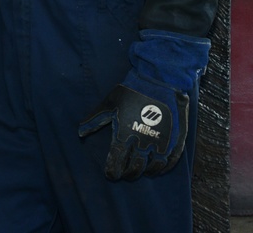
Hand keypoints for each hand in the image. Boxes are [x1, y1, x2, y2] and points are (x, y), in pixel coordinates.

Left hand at [78, 30, 208, 179]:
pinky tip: (156, 168)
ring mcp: (162, 141)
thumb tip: (79, 133)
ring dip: (145, 172)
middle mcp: (143, 140)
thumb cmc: (131, 91)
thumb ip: (94, 120)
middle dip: (128, 173)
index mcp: (125, 132)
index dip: (112, 170)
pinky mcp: (176, 140)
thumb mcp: (109, 103)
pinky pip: (170, 162)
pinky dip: (162, 169)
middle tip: (124, 174)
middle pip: (135, 167)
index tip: (110, 175)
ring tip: (140, 172)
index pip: (117, 160)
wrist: (159, 80)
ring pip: (153, 168)